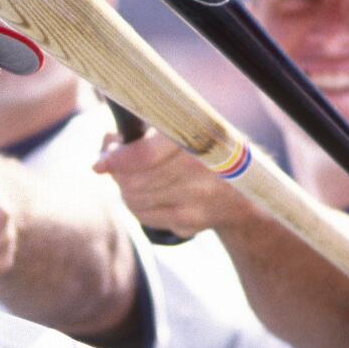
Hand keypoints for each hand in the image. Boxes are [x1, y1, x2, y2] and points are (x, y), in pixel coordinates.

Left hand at [93, 128, 256, 238]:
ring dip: (124, 189)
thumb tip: (108, 140)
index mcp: (200, 137)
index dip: (117, 159)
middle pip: (134, 181)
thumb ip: (151, 126)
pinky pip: (144, 216)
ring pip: (134, 200)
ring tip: (131, 176)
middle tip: (113, 162)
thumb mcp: (192, 125)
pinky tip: (145, 193)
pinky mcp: (188, 222)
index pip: (145, 155)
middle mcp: (200, 171)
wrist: (248, 190)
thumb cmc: (210, 148)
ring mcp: (195, 200)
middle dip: (117, 172)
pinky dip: (136, 205)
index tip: (100, 163)